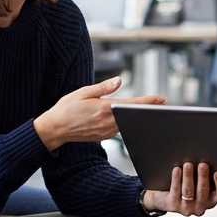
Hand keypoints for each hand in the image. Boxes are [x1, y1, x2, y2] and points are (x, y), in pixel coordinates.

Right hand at [34, 76, 163, 150]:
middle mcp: (107, 123)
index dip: (148, 102)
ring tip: (149, 109)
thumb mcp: (83, 92)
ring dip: (136, 117)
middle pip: (133, 115)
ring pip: (127, 123)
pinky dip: (126, 122)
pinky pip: (119, 128)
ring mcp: (106, 132)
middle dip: (146, 109)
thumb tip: (119, 81)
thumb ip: (103, 87)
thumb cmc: (66, 108)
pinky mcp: (103, 136)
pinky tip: (130, 117)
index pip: (131, 105)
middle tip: (161, 103)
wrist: (55, 129)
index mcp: (103, 109)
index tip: (162, 99)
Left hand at [143, 162, 216, 216]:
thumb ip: (204, 176)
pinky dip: (177, 179)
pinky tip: (177, 170)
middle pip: (203, 192)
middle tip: (203, 165)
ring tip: (188, 165)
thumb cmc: (186, 186)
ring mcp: (186, 208)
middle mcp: (200, 207)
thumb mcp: (198, 182)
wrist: (165, 197)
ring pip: (188, 191)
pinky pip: (175, 191)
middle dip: (203, 177)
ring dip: (189, 177)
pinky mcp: (173, 205)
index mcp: (211, 201)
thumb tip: (207, 159)